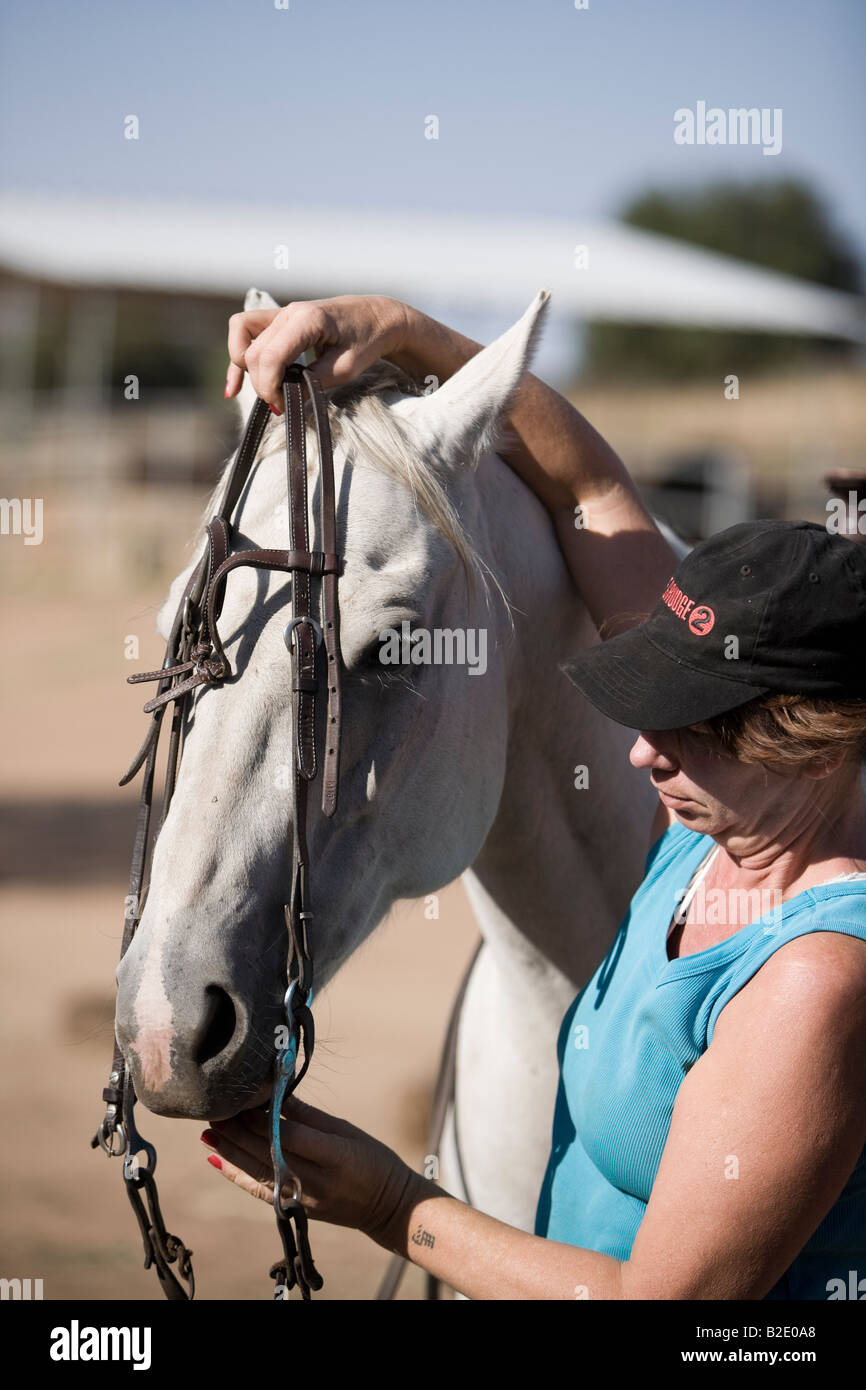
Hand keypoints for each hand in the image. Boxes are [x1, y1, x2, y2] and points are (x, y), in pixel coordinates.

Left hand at [200, 1095, 424, 1249]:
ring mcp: (302, 1199)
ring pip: (257, 1172)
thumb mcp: (347, 1131)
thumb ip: (310, 1117)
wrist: (388, 1208)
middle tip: (215, 1109)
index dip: (261, 1119)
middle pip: (267, 1153)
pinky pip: (259, 1191)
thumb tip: (276, 1095)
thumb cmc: (373, 1161)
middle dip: (238, 1130)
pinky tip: (217, 1158)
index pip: (289, 1136)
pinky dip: (236, 1175)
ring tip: (209, 1130)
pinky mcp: (295, 1210)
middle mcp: (314, 1181)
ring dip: (230, 1150)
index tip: (240, 1099)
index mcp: (334, 1156)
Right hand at [225, 295, 410, 411]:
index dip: (269, 385)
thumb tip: (289, 399)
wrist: (377, 317)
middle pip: (254, 351)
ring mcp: (283, 313)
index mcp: (308, 319)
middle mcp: (289, 312)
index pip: (271, 354)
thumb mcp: (346, 368)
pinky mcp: (281, 320)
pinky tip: (233, 386)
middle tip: (281, 406)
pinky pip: (247, 333)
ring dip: (242, 367)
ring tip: (245, 392)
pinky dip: (238, 357)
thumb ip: (316, 382)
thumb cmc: (366, 339)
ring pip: (243, 337)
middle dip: (261, 383)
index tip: (280, 406)